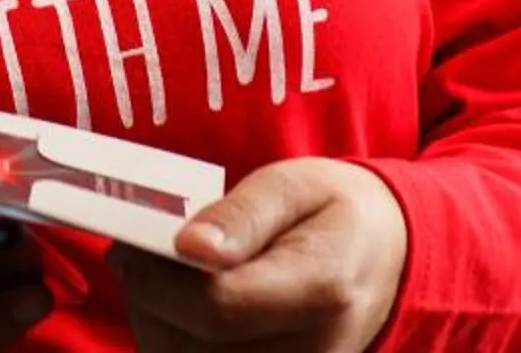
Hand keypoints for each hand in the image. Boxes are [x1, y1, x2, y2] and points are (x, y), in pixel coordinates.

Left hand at [113, 158, 407, 352]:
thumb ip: (242, 214)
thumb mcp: (295, 185)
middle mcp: (313, 352)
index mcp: (322, 289)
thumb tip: (186, 246)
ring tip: (156, 282)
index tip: (131, 244)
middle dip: (146, 302)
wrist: (388, 261)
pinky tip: (176, 313)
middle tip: (135, 256)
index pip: (218, 306)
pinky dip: (176, 347)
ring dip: (154, 327)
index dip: (158, 280)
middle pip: (193, 349)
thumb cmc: (336, 213)